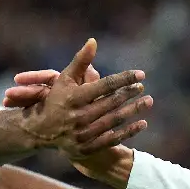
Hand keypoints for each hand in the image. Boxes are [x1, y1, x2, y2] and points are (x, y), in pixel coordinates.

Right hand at [14, 39, 152, 157]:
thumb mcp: (65, 78)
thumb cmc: (57, 99)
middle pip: (111, 103)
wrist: (41, 130)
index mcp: (74, 97)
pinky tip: (143, 124)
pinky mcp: (87, 148)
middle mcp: (78, 116)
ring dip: (133, 110)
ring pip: (114, 120)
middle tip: (142, 88)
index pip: (105, 85)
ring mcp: (83, 134)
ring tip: (148, 101)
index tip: (140, 74)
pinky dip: (129, 132)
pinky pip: (112, 139)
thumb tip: (93, 41)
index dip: (124, 79)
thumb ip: (81, 61)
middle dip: (129, 94)